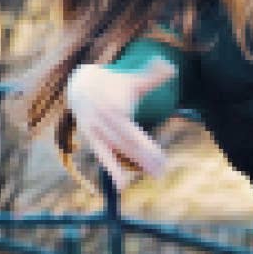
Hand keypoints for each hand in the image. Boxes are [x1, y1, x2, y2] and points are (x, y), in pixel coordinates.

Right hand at [65, 61, 173, 190]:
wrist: (81, 84)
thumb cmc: (114, 83)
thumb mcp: (132, 79)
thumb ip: (152, 75)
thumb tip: (171, 67)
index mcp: (114, 110)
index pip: (134, 136)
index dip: (148, 150)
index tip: (162, 160)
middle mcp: (103, 123)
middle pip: (127, 146)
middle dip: (145, 160)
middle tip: (162, 172)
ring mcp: (95, 132)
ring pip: (117, 152)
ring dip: (134, 165)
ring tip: (153, 175)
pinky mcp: (90, 139)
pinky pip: (102, 156)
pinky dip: (112, 170)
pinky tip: (122, 186)